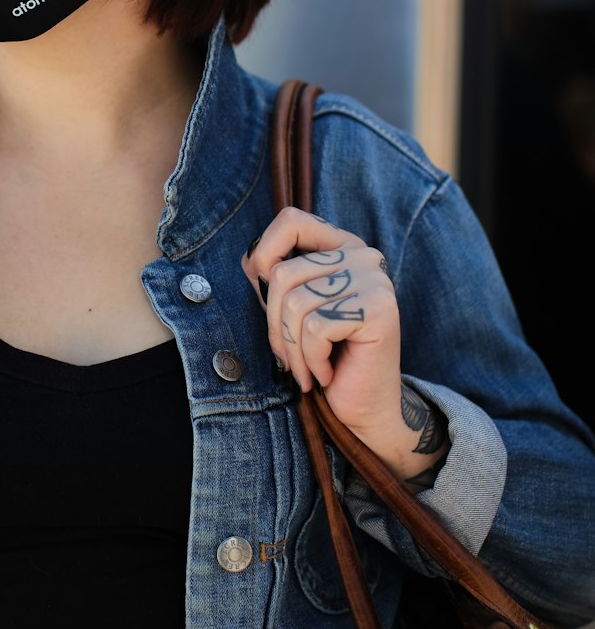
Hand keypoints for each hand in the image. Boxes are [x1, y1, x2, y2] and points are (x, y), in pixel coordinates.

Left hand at [241, 207, 447, 487]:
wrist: (367, 409)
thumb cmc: (328, 360)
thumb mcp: (296, 313)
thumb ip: (277, 280)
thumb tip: (251, 261)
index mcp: (342, 247)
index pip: (291, 220)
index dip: (265, 253)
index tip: (264, 293)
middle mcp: (363, 256)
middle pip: (283, 273)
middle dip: (275, 325)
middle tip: (289, 358)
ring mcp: (373, 280)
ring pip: (295, 303)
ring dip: (293, 349)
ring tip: (308, 369)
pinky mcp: (377, 309)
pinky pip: (315, 328)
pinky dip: (312, 360)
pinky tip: (327, 374)